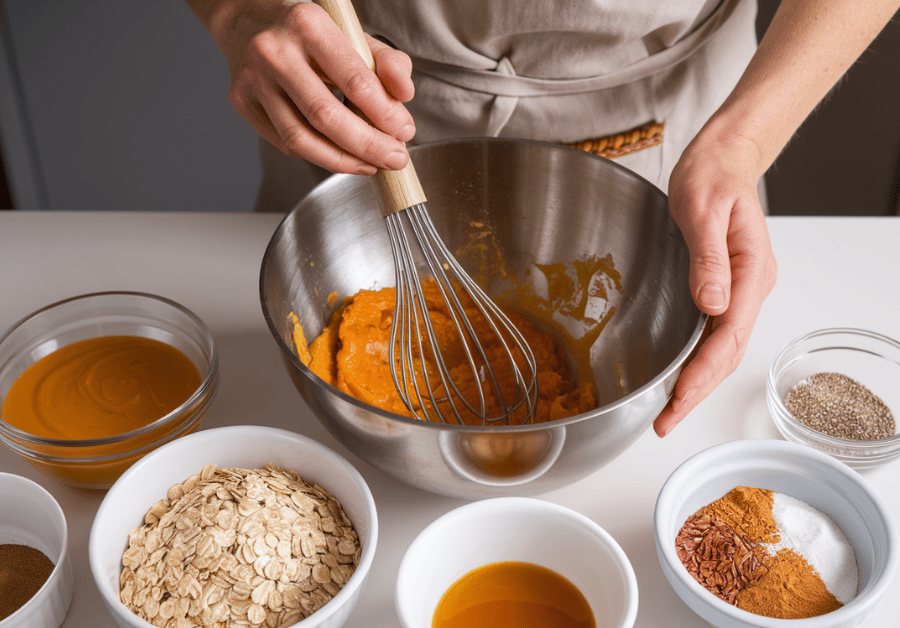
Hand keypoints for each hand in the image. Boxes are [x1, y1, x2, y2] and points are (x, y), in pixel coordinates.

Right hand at [211, 1, 414, 173]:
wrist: (247, 21)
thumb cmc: (308, 33)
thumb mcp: (353, 34)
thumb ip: (387, 62)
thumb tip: (405, 95)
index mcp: (307, 24)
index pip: (354, 81)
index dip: (385, 114)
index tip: (404, 131)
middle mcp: (274, 51)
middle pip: (326, 116)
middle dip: (367, 145)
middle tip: (394, 158)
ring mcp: (252, 79)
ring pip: (300, 138)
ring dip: (342, 161)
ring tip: (370, 166)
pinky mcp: (241, 102)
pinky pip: (285, 143)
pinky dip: (318, 155)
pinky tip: (340, 155)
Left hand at [653, 127, 776, 436]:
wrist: (720, 160)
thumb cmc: (711, 177)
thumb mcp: (703, 208)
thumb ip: (708, 257)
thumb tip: (712, 304)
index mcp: (752, 271)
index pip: (729, 334)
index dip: (703, 370)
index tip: (679, 396)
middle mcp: (750, 287)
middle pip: (727, 352)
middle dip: (697, 391)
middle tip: (665, 422)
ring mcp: (739, 291)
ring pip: (721, 349)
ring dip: (697, 383)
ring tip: (669, 413)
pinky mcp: (724, 289)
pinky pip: (713, 335)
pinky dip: (697, 362)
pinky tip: (679, 378)